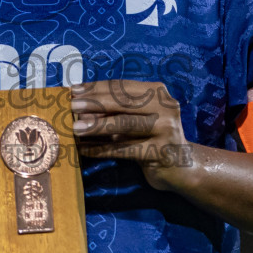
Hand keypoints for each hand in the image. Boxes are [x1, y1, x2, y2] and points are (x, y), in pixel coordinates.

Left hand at [70, 80, 200, 191]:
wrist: (181, 166)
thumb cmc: (151, 137)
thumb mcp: (137, 118)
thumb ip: (114, 110)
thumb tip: (80, 108)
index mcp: (158, 93)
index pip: (123, 86)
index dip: (97, 87)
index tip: (74, 90)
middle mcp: (165, 107)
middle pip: (124, 102)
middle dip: (95, 103)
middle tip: (72, 106)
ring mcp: (166, 130)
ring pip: (125, 125)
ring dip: (97, 126)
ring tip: (75, 128)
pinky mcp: (160, 152)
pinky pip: (124, 149)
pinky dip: (102, 149)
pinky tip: (84, 150)